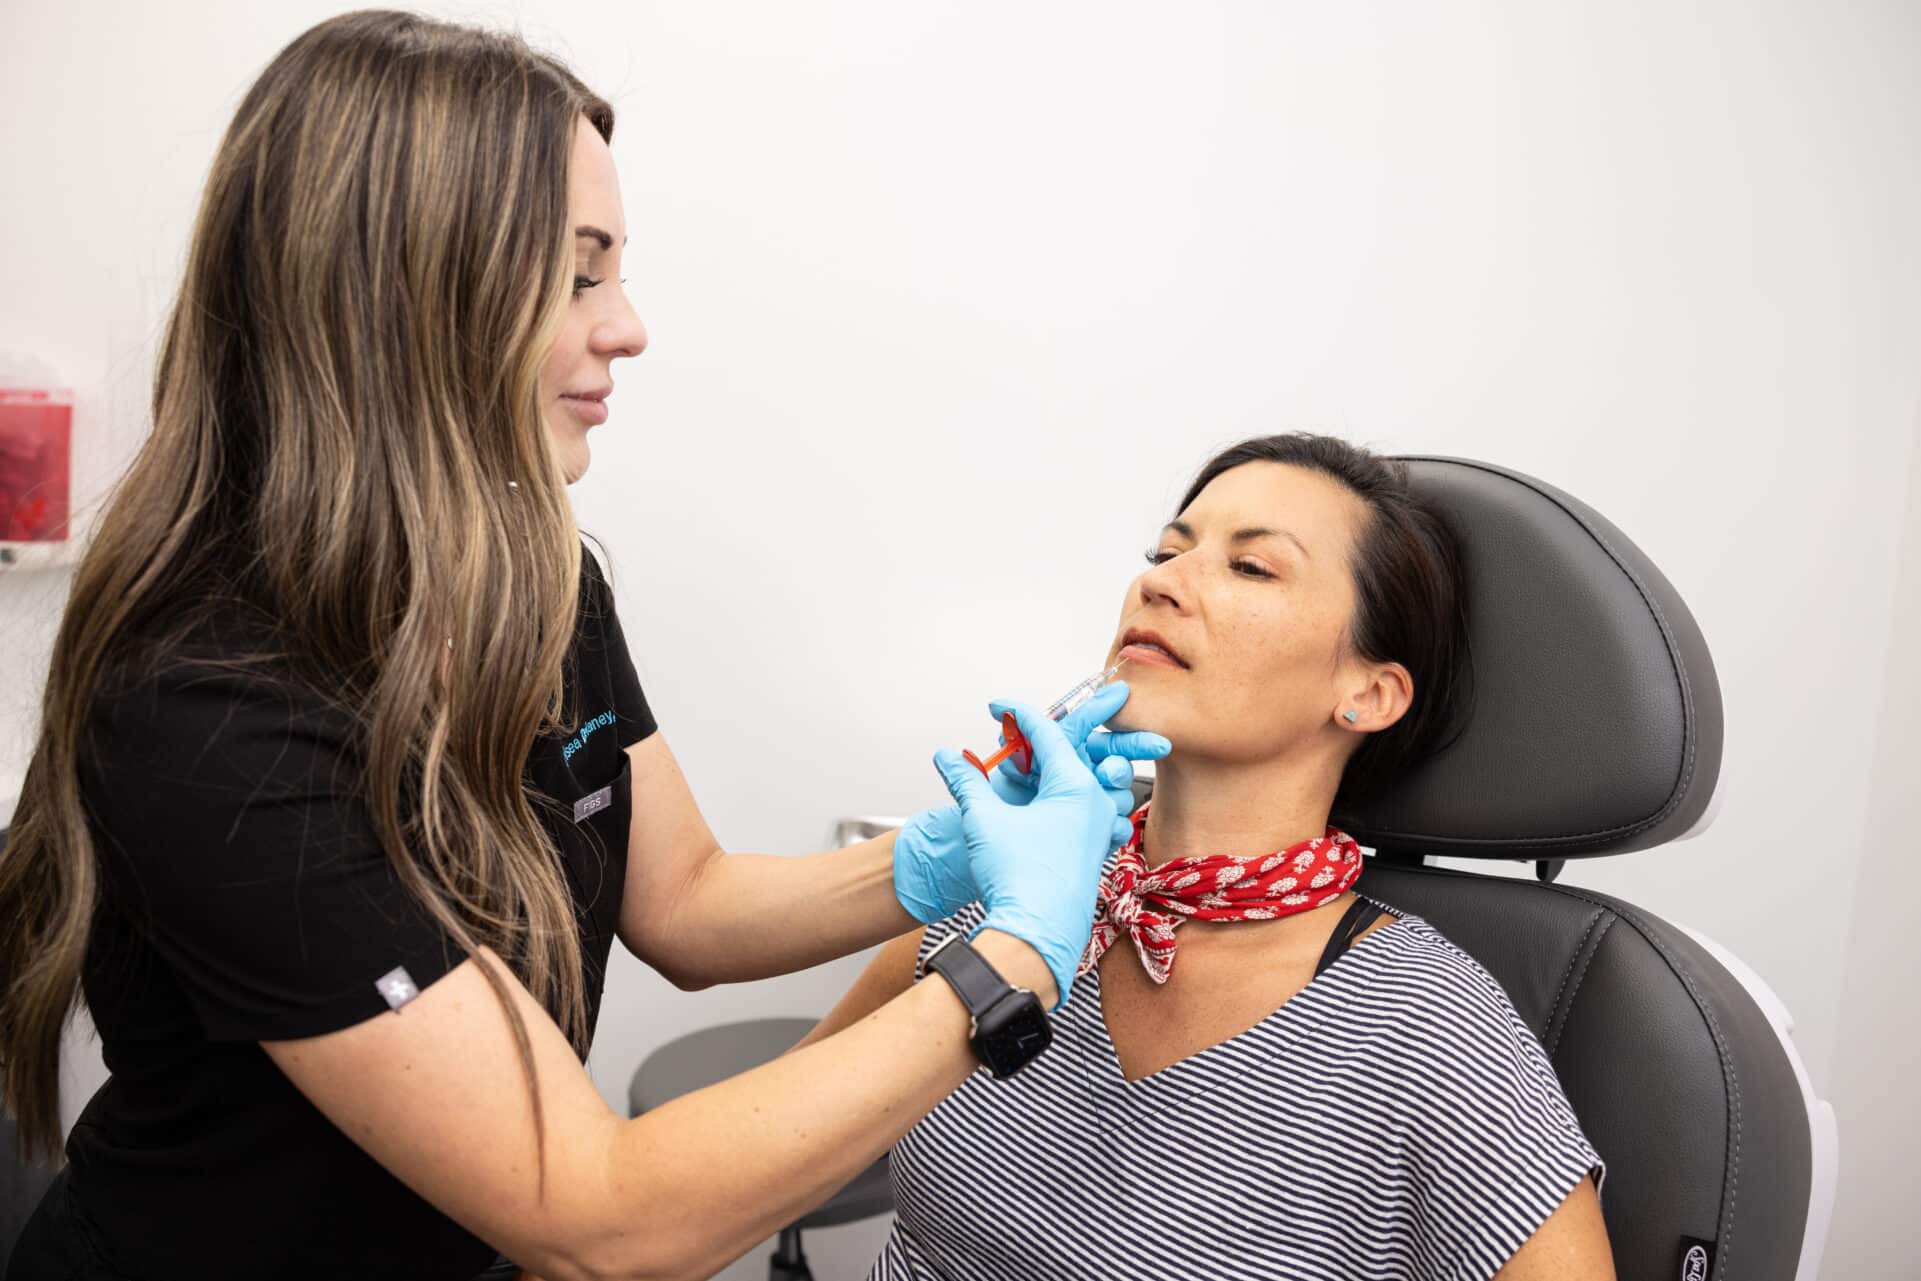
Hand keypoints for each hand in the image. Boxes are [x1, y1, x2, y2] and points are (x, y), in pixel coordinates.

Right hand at [892, 682, 1167, 924]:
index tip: (998, 707)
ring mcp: (1100, 829)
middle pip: (1071, 753)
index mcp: (1075, 787)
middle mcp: (1097, 803)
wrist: (1035, 937)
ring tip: (1031, 762)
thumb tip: (946, 757)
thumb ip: (966, 781)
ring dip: (1056, 768)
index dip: (1018, 715)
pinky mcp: (1094, 851)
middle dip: (1043, 738)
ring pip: (1081, 782)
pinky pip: (1084, 810)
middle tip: (1021, 726)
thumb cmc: (1016, 878)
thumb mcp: (983, 820)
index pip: (1047, 734)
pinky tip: (1041, 803)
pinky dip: (1062, 798)